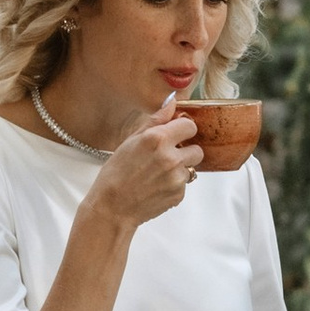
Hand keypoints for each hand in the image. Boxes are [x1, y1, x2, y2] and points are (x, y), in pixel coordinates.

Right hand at [85, 106, 199, 232]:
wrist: (112, 208)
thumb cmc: (115, 174)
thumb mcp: (130, 141)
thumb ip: (155, 120)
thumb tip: (172, 102)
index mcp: (157, 139)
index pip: (190, 126)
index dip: (183, 130)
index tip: (177, 135)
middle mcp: (171, 157)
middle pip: (197, 149)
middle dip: (186, 151)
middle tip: (168, 157)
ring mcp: (177, 178)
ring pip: (192, 168)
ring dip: (180, 169)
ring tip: (158, 174)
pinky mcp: (179, 195)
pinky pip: (184, 185)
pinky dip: (174, 185)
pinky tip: (156, 186)